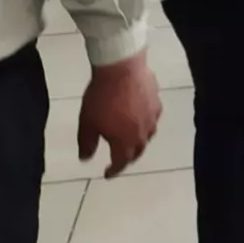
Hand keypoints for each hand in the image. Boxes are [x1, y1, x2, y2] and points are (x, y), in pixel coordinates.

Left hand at [77, 50, 161, 177]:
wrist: (121, 69)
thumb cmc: (101, 98)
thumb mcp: (86, 123)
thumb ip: (87, 143)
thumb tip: (86, 158)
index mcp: (124, 142)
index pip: (121, 162)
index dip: (114, 170)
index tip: (107, 174)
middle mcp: (142, 133)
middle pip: (138, 151)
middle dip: (128, 158)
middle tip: (120, 159)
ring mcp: (152, 117)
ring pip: (148, 135)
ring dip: (139, 141)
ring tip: (132, 138)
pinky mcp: (157, 101)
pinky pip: (152, 118)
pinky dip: (146, 122)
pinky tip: (141, 116)